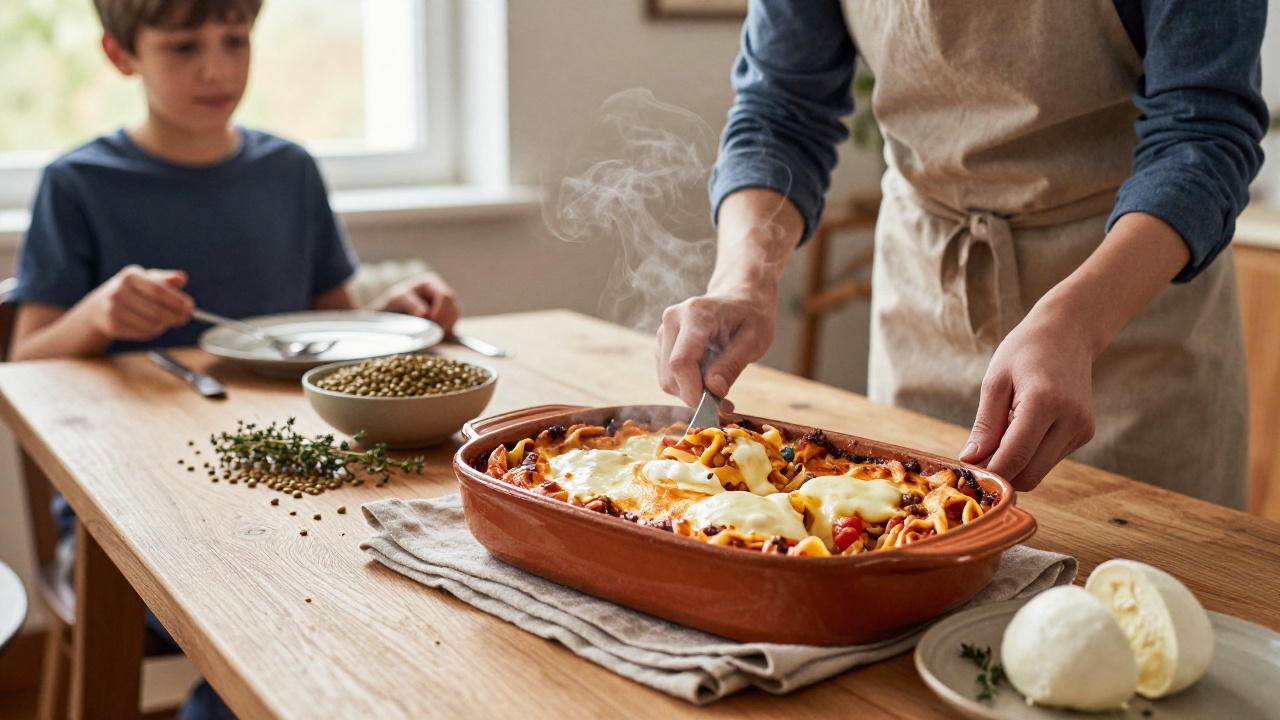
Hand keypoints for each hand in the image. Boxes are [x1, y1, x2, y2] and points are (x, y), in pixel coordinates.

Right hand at [86, 265, 192, 341]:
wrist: (101, 305)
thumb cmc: (133, 290)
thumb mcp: (147, 279)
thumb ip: (166, 278)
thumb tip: (181, 279)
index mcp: (130, 277)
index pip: (158, 290)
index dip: (176, 301)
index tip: (190, 307)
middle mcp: (118, 292)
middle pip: (155, 310)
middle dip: (175, 316)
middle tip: (185, 318)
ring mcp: (113, 311)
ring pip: (150, 324)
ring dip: (166, 325)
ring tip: (170, 321)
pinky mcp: (112, 327)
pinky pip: (142, 333)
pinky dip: (155, 332)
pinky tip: (157, 326)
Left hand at [373, 273, 460, 332]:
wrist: (390, 315)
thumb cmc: (393, 304)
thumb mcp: (398, 300)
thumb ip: (411, 304)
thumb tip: (425, 313)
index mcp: (431, 282)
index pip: (445, 296)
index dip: (439, 311)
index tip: (428, 321)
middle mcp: (442, 291)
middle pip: (454, 306)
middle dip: (444, 320)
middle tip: (432, 330)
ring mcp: (447, 304)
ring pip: (455, 315)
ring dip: (446, 326)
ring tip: (433, 332)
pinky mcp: (447, 317)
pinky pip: (453, 324)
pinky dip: (447, 330)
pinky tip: (437, 333)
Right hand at [656, 289, 775, 406]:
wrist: (741, 295)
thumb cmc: (752, 315)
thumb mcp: (754, 340)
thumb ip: (731, 364)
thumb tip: (714, 391)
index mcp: (695, 315)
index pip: (680, 363)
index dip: (692, 392)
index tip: (715, 409)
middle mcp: (672, 320)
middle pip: (670, 375)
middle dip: (694, 395)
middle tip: (725, 403)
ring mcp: (664, 331)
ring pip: (666, 378)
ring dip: (691, 392)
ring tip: (719, 390)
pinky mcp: (663, 342)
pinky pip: (668, 374)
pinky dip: (687, 385)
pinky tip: (708, 381)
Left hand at [959, 306, 1095, 491]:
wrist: (1069, 332)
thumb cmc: (1025, 351)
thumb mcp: (995, 381)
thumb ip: (985, 425)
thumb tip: (971, 461)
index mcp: (1045, 403)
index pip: (1014, 458)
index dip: (988, 473)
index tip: (967, 472)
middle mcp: (1070, 420)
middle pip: (1029, 475)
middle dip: (1000, 474)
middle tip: (977, 458)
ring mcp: (1082, 429)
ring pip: (1039, 472)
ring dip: (1015, 465)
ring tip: (1001, 434)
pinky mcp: (1085, 434)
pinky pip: (1049, 460)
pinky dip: (1030, 456)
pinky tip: (1022, 430)